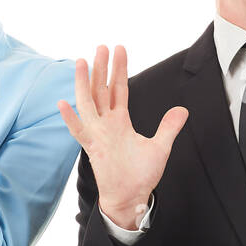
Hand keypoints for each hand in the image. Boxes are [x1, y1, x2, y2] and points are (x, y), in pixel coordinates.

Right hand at [58, 45, 187, 230]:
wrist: (131, 198)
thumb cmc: (140, 175)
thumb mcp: (160, 147)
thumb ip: (169, 127)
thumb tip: (183, 110)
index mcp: (120, 121)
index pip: (118, 89)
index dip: (119, 70)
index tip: (119, 50)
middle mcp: (106, 124)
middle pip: (101, 90)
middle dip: (102, 68)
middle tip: (102, 46)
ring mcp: (97, 135)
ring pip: (88, 103)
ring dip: (84, 83)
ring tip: (82, 62)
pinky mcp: (93, 149)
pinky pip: (79, 132)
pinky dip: (71, 119)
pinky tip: (63, 104)